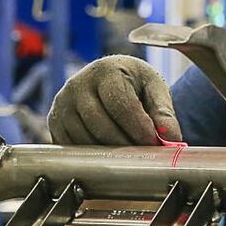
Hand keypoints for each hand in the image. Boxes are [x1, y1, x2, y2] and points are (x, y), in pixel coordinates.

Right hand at [47, 56, 183, 145]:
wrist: (107, 78)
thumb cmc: (134, 83)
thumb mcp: (154, 88)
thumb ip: (164, 112)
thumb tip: (172, 140)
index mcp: (105, 70)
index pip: (120, 105)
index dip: (139, 128)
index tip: (154, 144)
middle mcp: (77, 84)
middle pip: (101, 126)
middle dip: (126, 145)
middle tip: (144, 155)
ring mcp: (62, 103)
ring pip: (85, 140)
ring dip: (110, 154)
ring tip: (130, 155)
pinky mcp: (54, 121)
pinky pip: (73, 147)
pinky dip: (92, 156)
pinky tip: (110, 154)